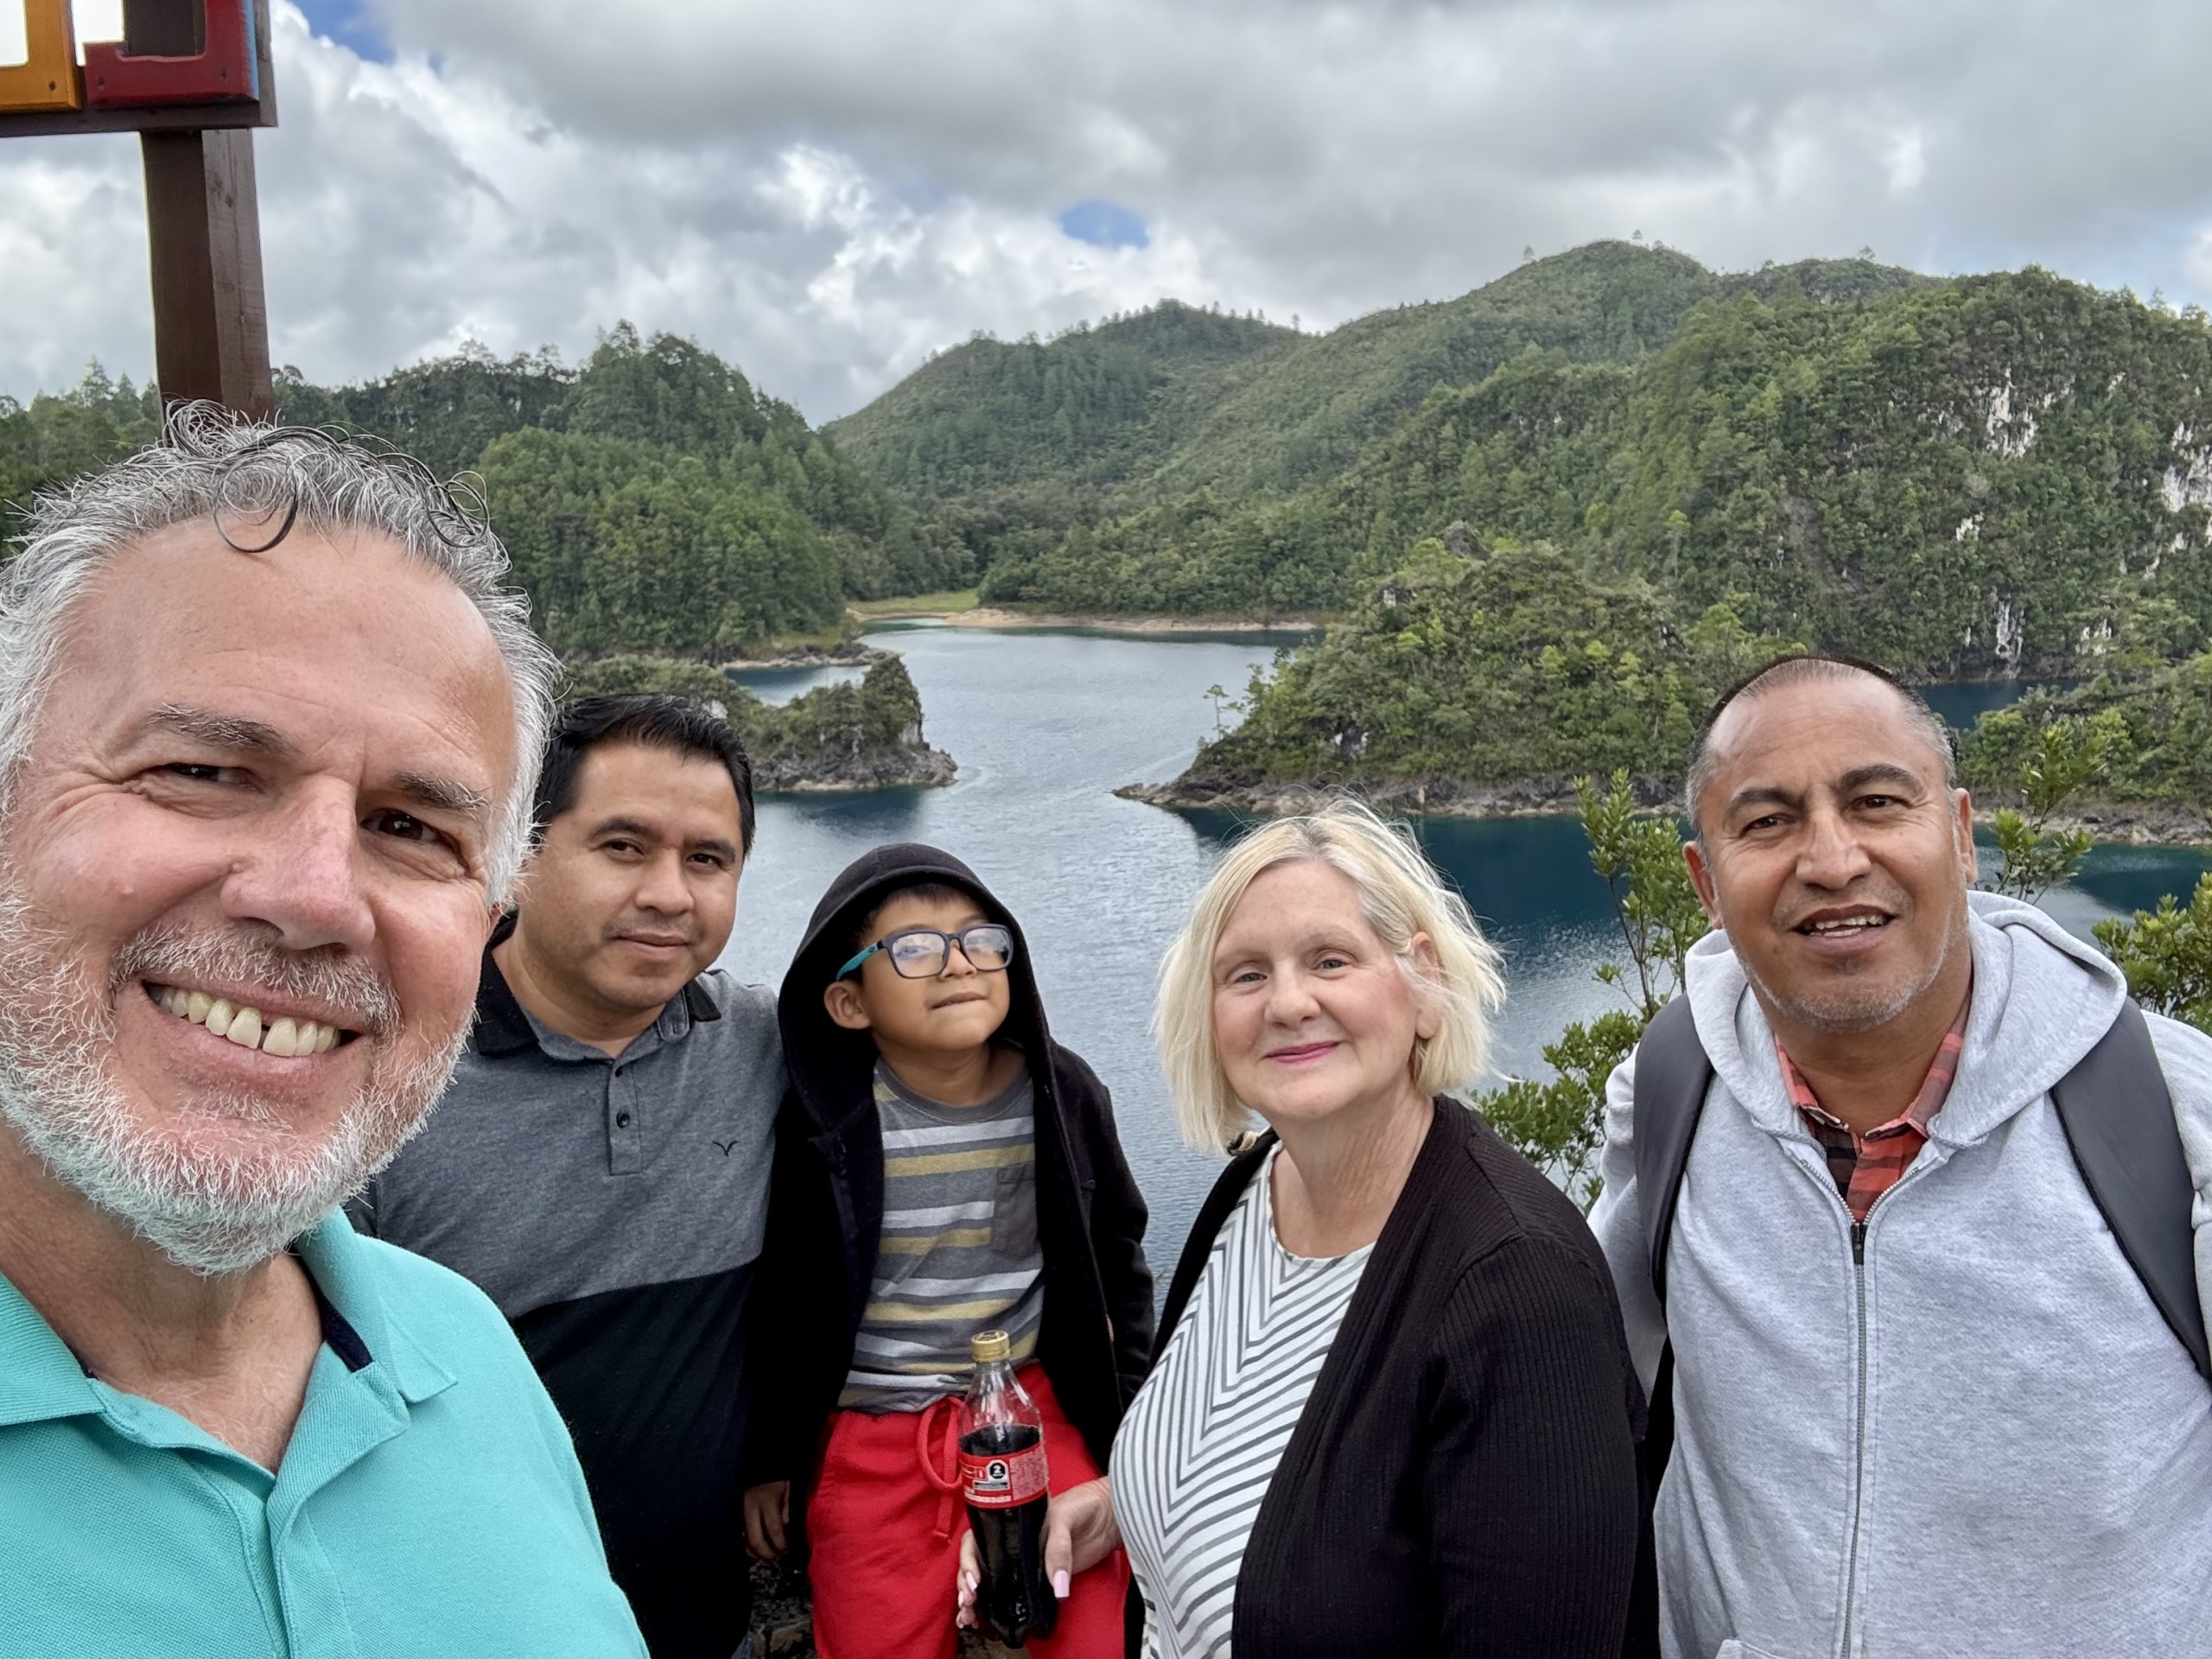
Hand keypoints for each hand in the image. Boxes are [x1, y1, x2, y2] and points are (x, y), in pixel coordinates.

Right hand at [743, 1481, 790, 1561]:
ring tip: (767, 1557)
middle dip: (766, 1553)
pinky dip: (748, 1546)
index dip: (780, 1544)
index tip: (786, 1550)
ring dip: (756, 1553)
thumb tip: (784, 1530)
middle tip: (777, 1558)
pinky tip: (757, 1551)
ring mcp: (742, 1512)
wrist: (760, 1461)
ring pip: (745, 1540)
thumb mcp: (788, 1490)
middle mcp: (751, 1509)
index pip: (773, 1530)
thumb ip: (785, 1511)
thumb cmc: (778, 1476)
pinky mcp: (738, 1513)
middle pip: (755, 1540)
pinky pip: (742, 1534)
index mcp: (766, 1501)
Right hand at [956, 1477, 1120, 1628]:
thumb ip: (1059, 1549)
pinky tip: (986, 1621)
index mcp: (1011, 1524)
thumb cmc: (1085, 1504)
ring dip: (977, 1601)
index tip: (974, 1579)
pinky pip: (1017, 1595)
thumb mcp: (1066, 1518)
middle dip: (966, 1584)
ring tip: (970, 1618)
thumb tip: (1057, 1586)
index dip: (969, 1560)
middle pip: (979, 1565)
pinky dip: (1000, 1608)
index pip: (978, 1540)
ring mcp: (1027, 1563)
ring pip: (993, 1583)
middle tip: (968, 1602)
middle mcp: (1014, 1545)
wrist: (1110, 1516)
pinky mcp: (1043, 1580)